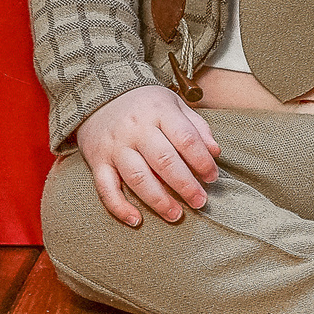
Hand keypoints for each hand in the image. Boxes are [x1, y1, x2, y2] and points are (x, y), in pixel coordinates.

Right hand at [74, 83, 221, 226]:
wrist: (98, 93)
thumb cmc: (144, 104)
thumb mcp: (173, 104)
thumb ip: (196, 127)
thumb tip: (215, 152)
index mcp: (159, 111)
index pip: (186, 139)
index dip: (202, 161)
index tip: (212, 177)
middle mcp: (136, 129)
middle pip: (164, 161)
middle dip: (185, 185)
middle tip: (200, 202)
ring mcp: (115, 146)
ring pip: (138, 178)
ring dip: (159, 201)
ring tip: (176, 215)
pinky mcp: (97, 161)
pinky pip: (106, 188)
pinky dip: (119, 207)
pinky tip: (136, 220)